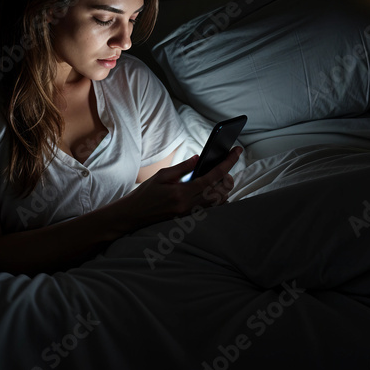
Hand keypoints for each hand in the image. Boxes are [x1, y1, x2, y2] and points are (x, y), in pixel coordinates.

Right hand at [116, 146, 241, 230]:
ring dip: (224, 188)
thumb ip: (183, 167)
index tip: (236, 151)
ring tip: (221, 175)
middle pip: (221, 191)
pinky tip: (214, 190)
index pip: (212, 176)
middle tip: (226, 163)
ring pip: (218, 202)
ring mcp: (190, 214)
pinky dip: (217, 199)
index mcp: (182, 192)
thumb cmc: (146, 193)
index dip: (227, 162)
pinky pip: (210, 209)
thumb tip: (200, 158)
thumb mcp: (162, 175)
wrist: (134, 215)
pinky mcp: (189, 218)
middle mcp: (188, 205)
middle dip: (228, 176)